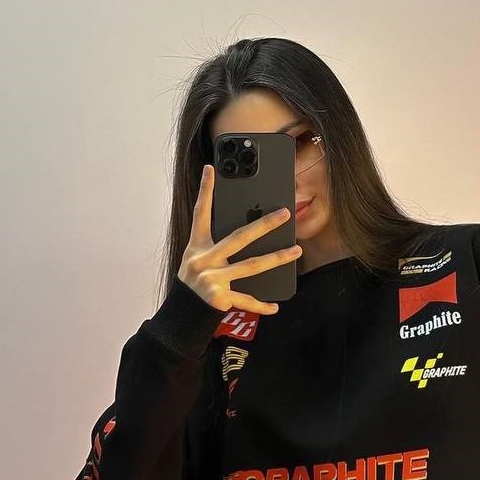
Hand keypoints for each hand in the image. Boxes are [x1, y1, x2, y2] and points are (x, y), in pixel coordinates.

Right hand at [178, 164, 301, 313]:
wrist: (183, 310)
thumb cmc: (195, 277)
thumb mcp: (196, 255)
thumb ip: (216, 241)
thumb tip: (247, 222)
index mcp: (197, 245)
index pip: (201, 213)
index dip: (205, 191)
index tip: (211, 169)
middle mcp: (204, 259)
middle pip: (239, 237)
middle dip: (264, 224)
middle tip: (285, 213)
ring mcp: (212, 279)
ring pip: (251, 266)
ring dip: (277, 258)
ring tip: (296, 250)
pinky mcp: (219, 299)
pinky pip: (246, 300)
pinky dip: (261, 304)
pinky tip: (275, 306)